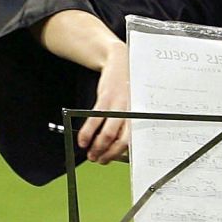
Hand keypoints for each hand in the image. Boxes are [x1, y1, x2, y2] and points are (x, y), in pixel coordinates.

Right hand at [77, 41, 130, 164]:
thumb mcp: (130, 105)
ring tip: (89, 154)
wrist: (120, 62)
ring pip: (108, 134)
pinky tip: (82, 140)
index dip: (119, 154)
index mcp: (139, 116)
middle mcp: (132, 113)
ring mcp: (119, 106)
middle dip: (108, 154)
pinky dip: (87, 133)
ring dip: (96, 147)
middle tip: (97, 160)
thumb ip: (125, 123)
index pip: (132, 141)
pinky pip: (95, 120)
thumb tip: (112, 146)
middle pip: (121, 141)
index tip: (108, 160)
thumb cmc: (125, 88)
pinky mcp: (106, 99)